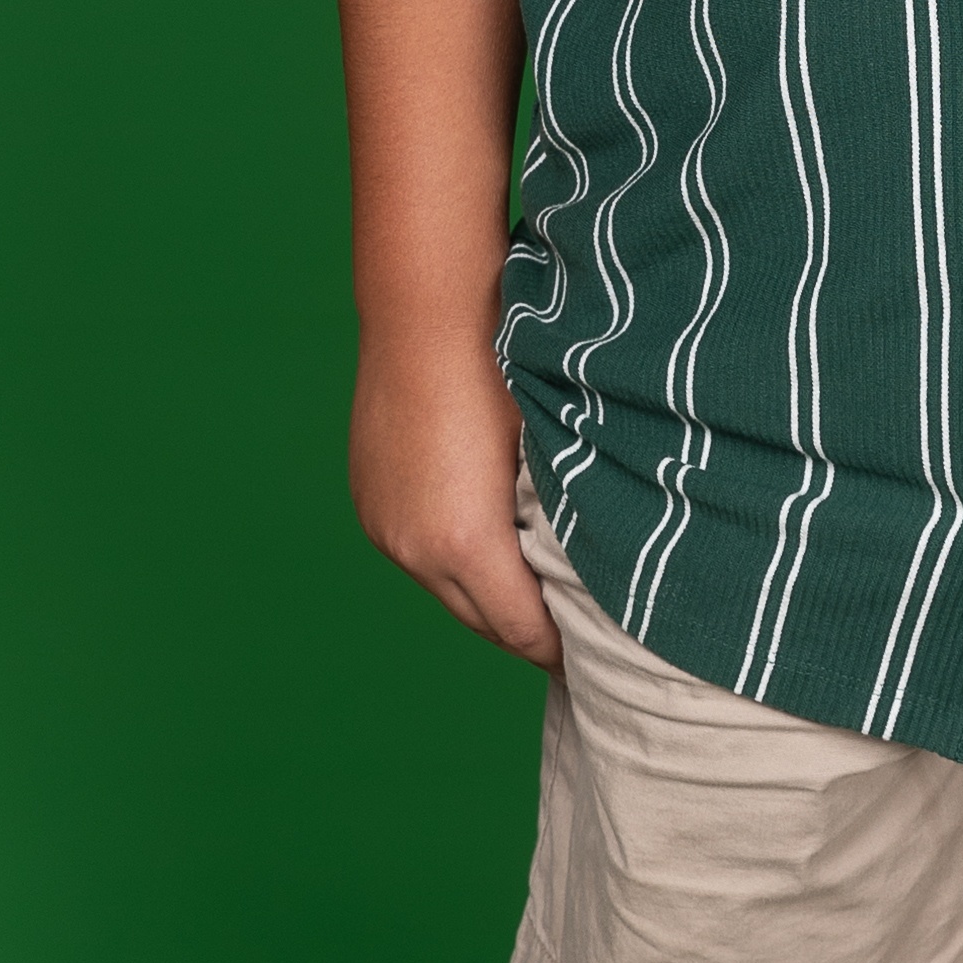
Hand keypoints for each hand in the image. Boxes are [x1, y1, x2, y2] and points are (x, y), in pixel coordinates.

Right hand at [349, 331, 560, 669]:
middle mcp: (415, 550)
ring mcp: (384, 529)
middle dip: (526, 629)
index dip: (561, 646)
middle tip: (571, 628)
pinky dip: (450, 559)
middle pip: (481, 623)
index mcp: (466, 544)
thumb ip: (559, 525)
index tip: (594, 650)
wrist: (426, 311)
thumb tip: (589, 567)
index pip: (522, 631)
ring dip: (485, 594)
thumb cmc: (503, 371)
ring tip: (532, 584)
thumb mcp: (547, 453)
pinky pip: (416, 553)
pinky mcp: (369, 504)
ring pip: (445, 590)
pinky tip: (484, 537)